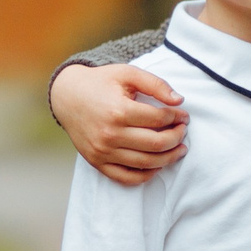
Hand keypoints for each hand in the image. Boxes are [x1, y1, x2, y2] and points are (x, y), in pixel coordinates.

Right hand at [54, 64, 187, 185]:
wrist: (67, 96)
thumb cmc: (100, 83)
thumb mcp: (127, 73)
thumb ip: (155, 84)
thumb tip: (179, 101)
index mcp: (119, 110)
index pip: (159, 119)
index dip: (177, 117)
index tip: (183, 116)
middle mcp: (110, 134)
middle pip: (156, 144)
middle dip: (177, 138)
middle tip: (183, 131)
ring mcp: (103, 151)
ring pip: (146, 163)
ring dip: (169, 158)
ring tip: (179, 149)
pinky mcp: (97, 162)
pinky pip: (126, 177)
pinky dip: (146, 175)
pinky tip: (157, 165)